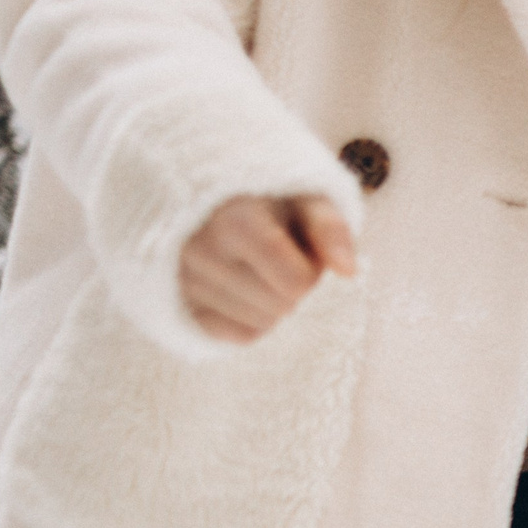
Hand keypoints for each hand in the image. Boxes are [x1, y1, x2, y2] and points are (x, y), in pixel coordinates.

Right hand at [180, 195, 356, 343]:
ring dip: (271, 301)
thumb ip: (331, 228)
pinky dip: (250, 318)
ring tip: (253, 264)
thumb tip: (348, 272)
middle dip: (290, 285)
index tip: (296, 244)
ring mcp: (182, 281)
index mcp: (232, 221)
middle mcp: (199, 253)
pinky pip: (238, 335)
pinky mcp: (178, 303)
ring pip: (262, 324)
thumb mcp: (304, 195)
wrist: (204, 192)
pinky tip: (241, 284)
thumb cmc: (267, 195)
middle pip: (282, 306)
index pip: (297, 283)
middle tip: (274, 253)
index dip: (310, 268)